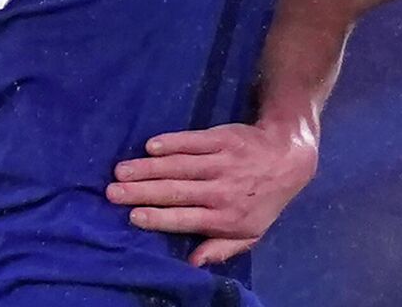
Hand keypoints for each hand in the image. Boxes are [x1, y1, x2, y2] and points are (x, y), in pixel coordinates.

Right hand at [106, 122, 317, 266]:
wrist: (288, 157)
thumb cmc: (263, 199)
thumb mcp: (250, 232)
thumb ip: (220, 248)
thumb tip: (192, 264)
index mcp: (225, 216)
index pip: (185, 219)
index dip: (158, 218)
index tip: (132, 216)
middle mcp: (221, 190)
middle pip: (176, 191)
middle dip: (142, 192)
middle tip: (113, 192)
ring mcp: (222, 162)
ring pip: (179, 166)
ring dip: (148, 167)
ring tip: (122, 170)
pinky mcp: (222, 138)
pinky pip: (193, 141)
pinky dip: (171, 142)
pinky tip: (150, 146)